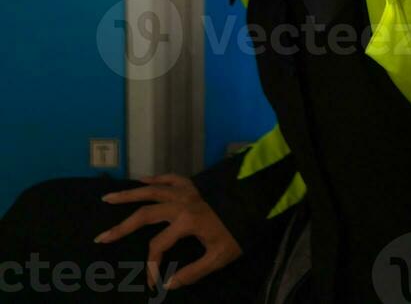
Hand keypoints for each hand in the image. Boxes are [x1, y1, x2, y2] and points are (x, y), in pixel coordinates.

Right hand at [94, 172, 243, 290]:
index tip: (153, 283)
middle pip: (145, 214)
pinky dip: (154, 178)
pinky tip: (141, 180)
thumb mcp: (219, 257)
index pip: (157, 246)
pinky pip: (168, 178)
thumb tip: (168, 284)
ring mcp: (186, 190)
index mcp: (186, 221)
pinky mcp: (193, 183)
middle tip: (102, 236)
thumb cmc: (238, 231)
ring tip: (109, 197)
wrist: (256, 202)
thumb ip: (193, 272)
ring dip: (129, 194)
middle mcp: (180, 203)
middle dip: (122, 226)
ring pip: (151, 189)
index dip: (152, 267)